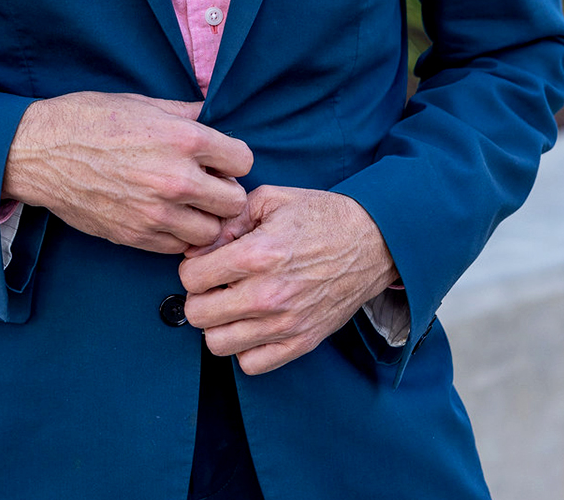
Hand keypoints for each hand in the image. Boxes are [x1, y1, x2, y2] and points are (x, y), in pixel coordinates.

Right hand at [3, 92, 253, 254]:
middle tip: (209, 183)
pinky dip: (179, 235)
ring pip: (211, 232)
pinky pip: (179, 247)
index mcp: (183, 139)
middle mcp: (176, 179)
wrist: (42, 152)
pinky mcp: (136, 236)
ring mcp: (156, 213)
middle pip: (235, 201)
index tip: (219, 158)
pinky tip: (166, 217)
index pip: (243, 160)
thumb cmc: (90, 119)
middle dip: (226, 191)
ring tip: (189, 204)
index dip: (233, 158)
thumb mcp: (143, 103)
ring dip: (205, 219)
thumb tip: (213, 117)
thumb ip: (185, 113)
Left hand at [179, 186, 396, 373]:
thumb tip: (198, 250)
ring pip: (218, 343)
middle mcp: (269, 294)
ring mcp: (286, 324)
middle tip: (214, 284)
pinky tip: (252, 324)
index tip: (204, 262)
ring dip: (218, 324)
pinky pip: (251, 364)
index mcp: (258, 254)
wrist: (372, 241)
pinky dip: (245, 348)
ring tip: (232, 304)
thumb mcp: (270, 200)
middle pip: (198, 314)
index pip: (192, 277)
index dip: (192, 267)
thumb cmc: (320, 216)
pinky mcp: (302, 343)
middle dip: (199, 296)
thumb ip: (229, 221)